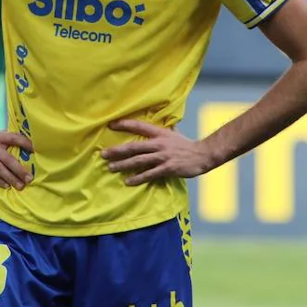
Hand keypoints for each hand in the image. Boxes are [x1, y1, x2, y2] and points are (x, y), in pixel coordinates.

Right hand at [0, 125, 32, 189]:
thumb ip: (8, 142)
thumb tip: (28, 151)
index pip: (14, 138)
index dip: (25, 143)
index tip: (36, 150)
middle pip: (7, 159)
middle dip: (19, 170)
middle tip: (29, 179)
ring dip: (10, 178)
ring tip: (20, 186)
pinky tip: (6, 186)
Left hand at [100, 119, 214, 185]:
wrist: (203, 154)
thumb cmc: (186, 145)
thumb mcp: (172, 133)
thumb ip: (160, 131)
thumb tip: (152, 125)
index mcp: (159, 133)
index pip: (139, 126)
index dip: (125, 124)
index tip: (110, 125)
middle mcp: (159, 144)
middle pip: (134, 147)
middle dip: (117, 151)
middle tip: (103, 154)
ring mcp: (163, 156)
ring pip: (139, 161)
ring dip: (123, 165)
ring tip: (111, 168)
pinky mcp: (168, 168)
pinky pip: (149, 174)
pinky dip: (138, 178)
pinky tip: (128, 181)